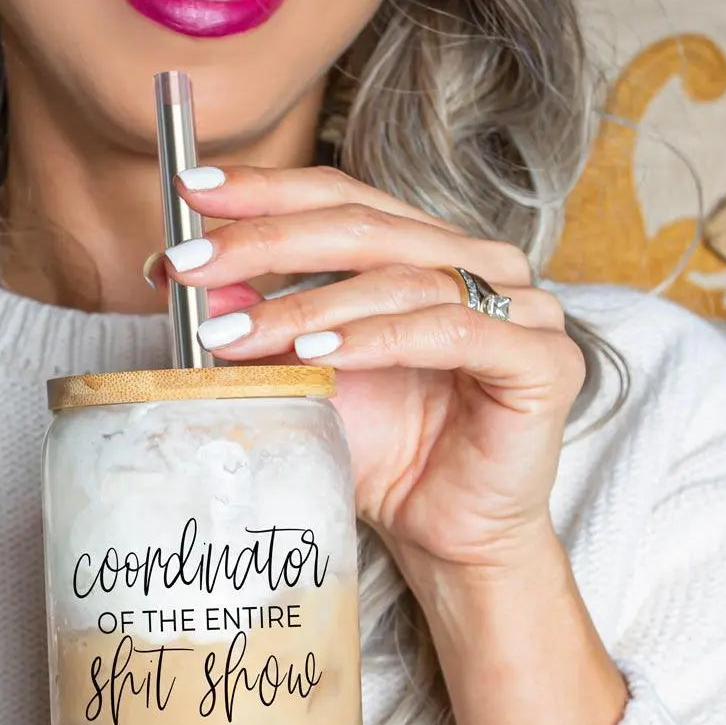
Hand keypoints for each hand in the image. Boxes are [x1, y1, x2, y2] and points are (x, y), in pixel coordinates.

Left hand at [160, 164, 584, 574]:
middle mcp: (477, 265)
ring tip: (235, 334)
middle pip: (363, 226)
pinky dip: (377, 339)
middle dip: (266, 241)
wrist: (447, 534)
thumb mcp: (306, 379)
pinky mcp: (544, 359)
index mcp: (427, 253)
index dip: (267, 191)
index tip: (191, 189)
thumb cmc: (387, 454)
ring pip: (399, 280)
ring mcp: (521, 306)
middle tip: (191, 261)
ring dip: (307, 305)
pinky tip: (317, 354)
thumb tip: (181, 276)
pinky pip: (451, 333)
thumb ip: (259, 325)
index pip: (342, 200)